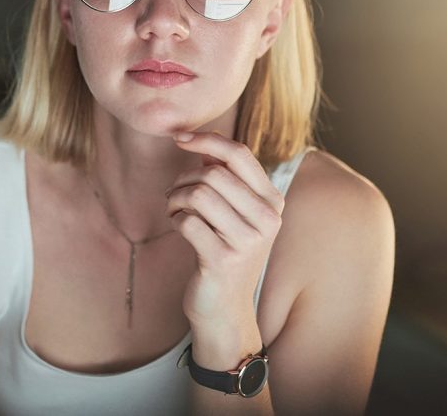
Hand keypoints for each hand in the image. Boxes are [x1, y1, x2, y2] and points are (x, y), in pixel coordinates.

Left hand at [166, 131, 285, 330]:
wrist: (225, 308)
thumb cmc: (225, 252)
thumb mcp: (235, 213)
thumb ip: (225, 178)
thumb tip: (200, 142)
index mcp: (272, 201)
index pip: (239, 154)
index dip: (206, 140)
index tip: (180, 138)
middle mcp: (267, 219)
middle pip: (213, 174)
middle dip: (184, 180)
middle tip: (175, 195)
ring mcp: (247, 241)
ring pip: (198, 195)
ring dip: (176, 199)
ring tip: (174, 211)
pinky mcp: (223, 259)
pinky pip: (187, 222)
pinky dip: (175, 220)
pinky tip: (178, 228)